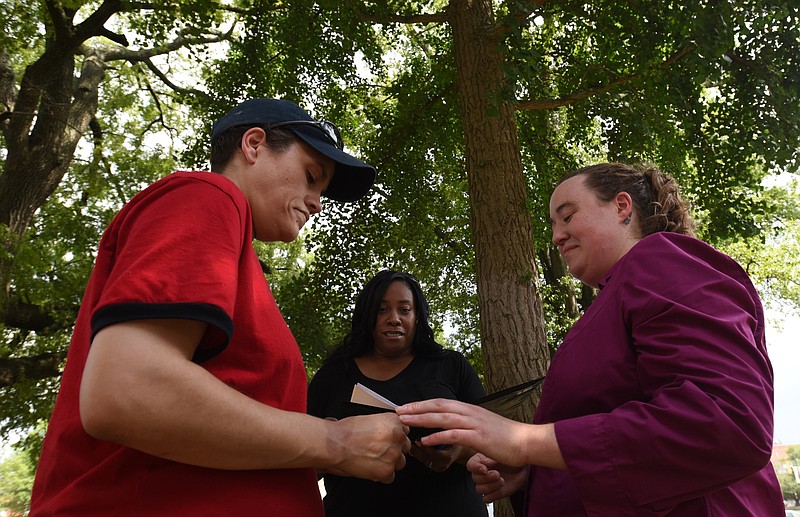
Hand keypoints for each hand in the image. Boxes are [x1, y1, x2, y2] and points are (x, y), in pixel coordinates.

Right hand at [326, 413, 410, 482]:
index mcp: (393, 422)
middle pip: (405, 446)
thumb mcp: (370, 419)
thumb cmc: (346, 431)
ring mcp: (393, 455)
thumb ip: (385, 426)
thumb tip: (390, 432)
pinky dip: (381, 475)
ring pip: (400, 462)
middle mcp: (397, 438)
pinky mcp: (386, 471)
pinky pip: (390, 476)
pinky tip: (371, 468)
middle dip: (394, 449)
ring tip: (373, 459)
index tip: (388, 439)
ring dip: (389, 462)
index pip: (405, 431)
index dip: (395, 436)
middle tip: (379, 450)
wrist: (334, 445)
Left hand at [396, 398, 564, 469]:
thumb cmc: (505, 437)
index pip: (441, 402)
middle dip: (416, 408)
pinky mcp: (478, 436)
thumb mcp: (483, 426)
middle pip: (438, 405)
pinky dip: (438, 437)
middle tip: (398, 410)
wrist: (526, 441)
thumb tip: (453, 429)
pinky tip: (425, 440)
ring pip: (442, 417)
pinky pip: (454, 435)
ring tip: (405, 421)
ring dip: (421, 418)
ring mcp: (474, 423)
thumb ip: (467, 425)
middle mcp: (469, 412)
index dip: (422, 404)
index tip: (406, 407)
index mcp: (469, 409)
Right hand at [468, 453, 527, 502]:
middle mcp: (482, 472)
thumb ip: (487, 451)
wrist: (524, 467)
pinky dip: (494, 494)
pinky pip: (487, 498)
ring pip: (479, 489)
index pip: (470, 466)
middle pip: (475, 479)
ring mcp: (487, 483)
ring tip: (502, 480)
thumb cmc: (513, 455)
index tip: (485, 469)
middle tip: (498, 474)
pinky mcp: (494, 493)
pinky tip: (501, 488)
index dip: (476, 468)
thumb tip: (481, 456)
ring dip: (491, 486)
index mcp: (481, 460)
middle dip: (487, 478)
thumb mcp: (499, 450)